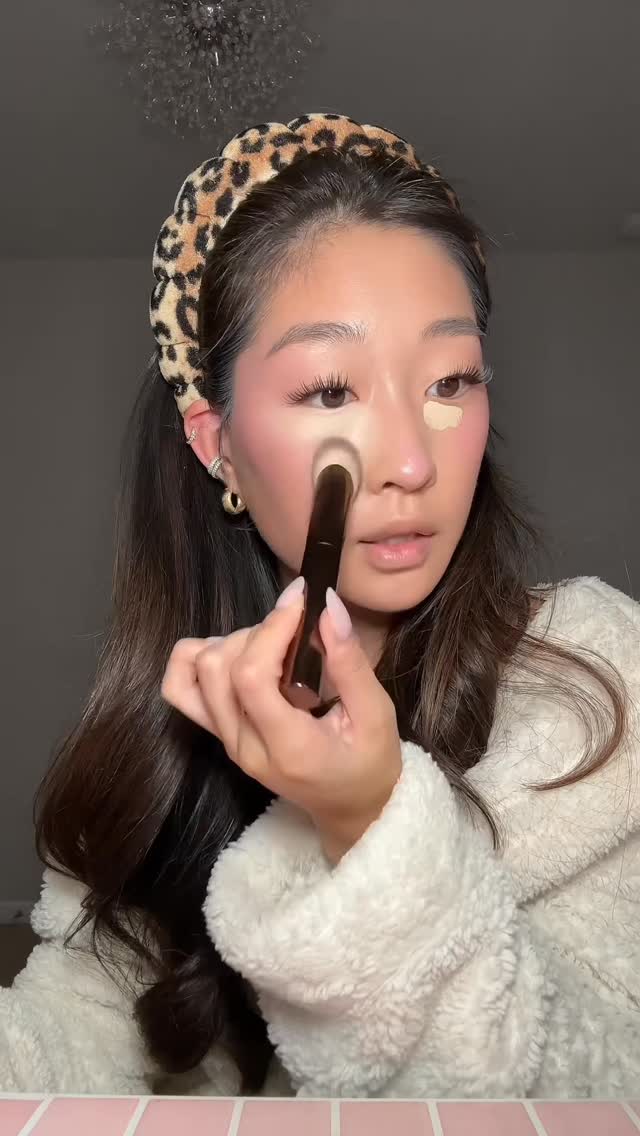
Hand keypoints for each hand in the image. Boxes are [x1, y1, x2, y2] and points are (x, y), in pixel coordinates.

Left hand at [160, 580, 402, 861]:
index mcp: (288, 747)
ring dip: (231, 643)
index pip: (250, 677)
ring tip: (275, 647)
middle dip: (257, 632)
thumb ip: (350, 662)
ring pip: (194, 673)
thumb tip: (326, 606)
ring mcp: (225, 741)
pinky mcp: (218, 732)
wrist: (351, 806)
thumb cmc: (370, 763)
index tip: (301, 600)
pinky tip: (240, 654)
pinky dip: (200, 658)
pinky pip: (182, 688)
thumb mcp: (378, 715)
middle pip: (217, 668)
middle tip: (297, 631)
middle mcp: (244, 746)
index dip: (270, 628)